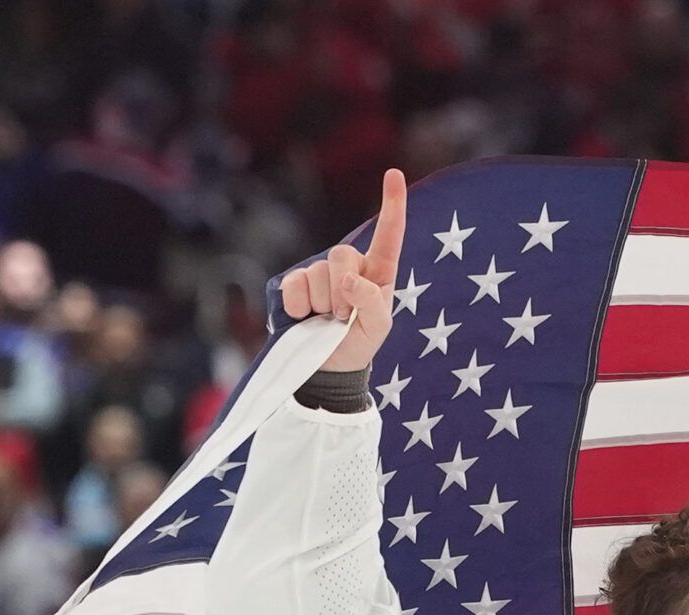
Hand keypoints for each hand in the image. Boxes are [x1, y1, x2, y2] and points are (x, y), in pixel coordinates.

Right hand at [279, 167, 406, 372]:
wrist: (327, 367)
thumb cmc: (358, 343)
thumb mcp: (378, 327)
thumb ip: (371, 301)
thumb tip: (348, 279)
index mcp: (378, 272)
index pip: (388, 235)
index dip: (392, 204)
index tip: (394, 173)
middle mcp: (349, 267)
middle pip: (342, 254)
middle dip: (343, 289)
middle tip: (344, 317)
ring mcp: (320, 274)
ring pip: (318, 272)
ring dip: (324, 303)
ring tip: (328, 321)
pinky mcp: (294, 285)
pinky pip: (294, 285)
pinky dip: (300, 306)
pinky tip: (306, 318)